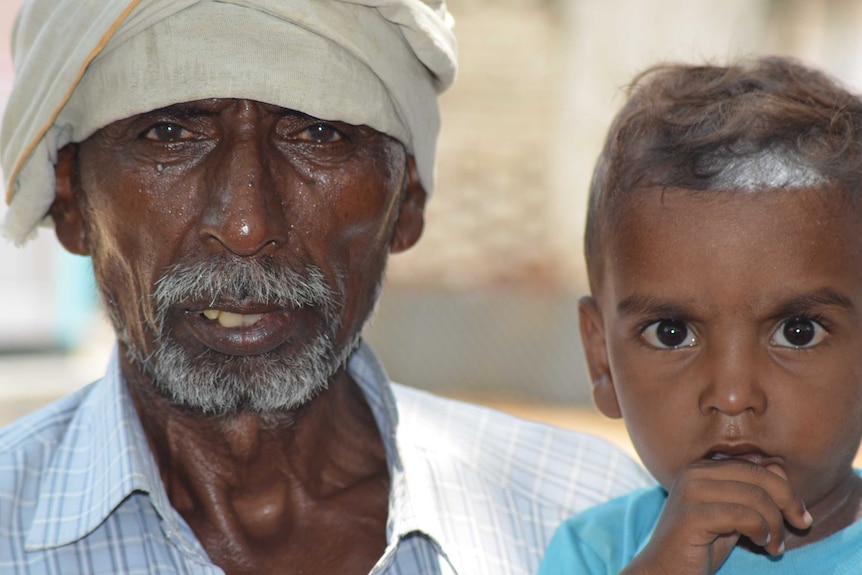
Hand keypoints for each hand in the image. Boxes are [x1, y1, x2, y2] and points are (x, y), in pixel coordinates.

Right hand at [621, 460, 812, 574]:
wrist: (666, 571)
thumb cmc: (700, 545)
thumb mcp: (731, 514)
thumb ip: (750, 492)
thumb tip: (781, 471)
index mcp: (702, 467)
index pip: (756, 466)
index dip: (786, 489)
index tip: (801, 516)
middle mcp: (693, 472)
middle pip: (758, 475)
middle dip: (787, 502)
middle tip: (801, 526)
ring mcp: (690, 492)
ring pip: (754, 496)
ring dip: (775, 524)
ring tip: (774, 545)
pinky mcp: (691, 515)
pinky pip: (742, 516)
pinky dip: (760, 531)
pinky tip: (760, 544)